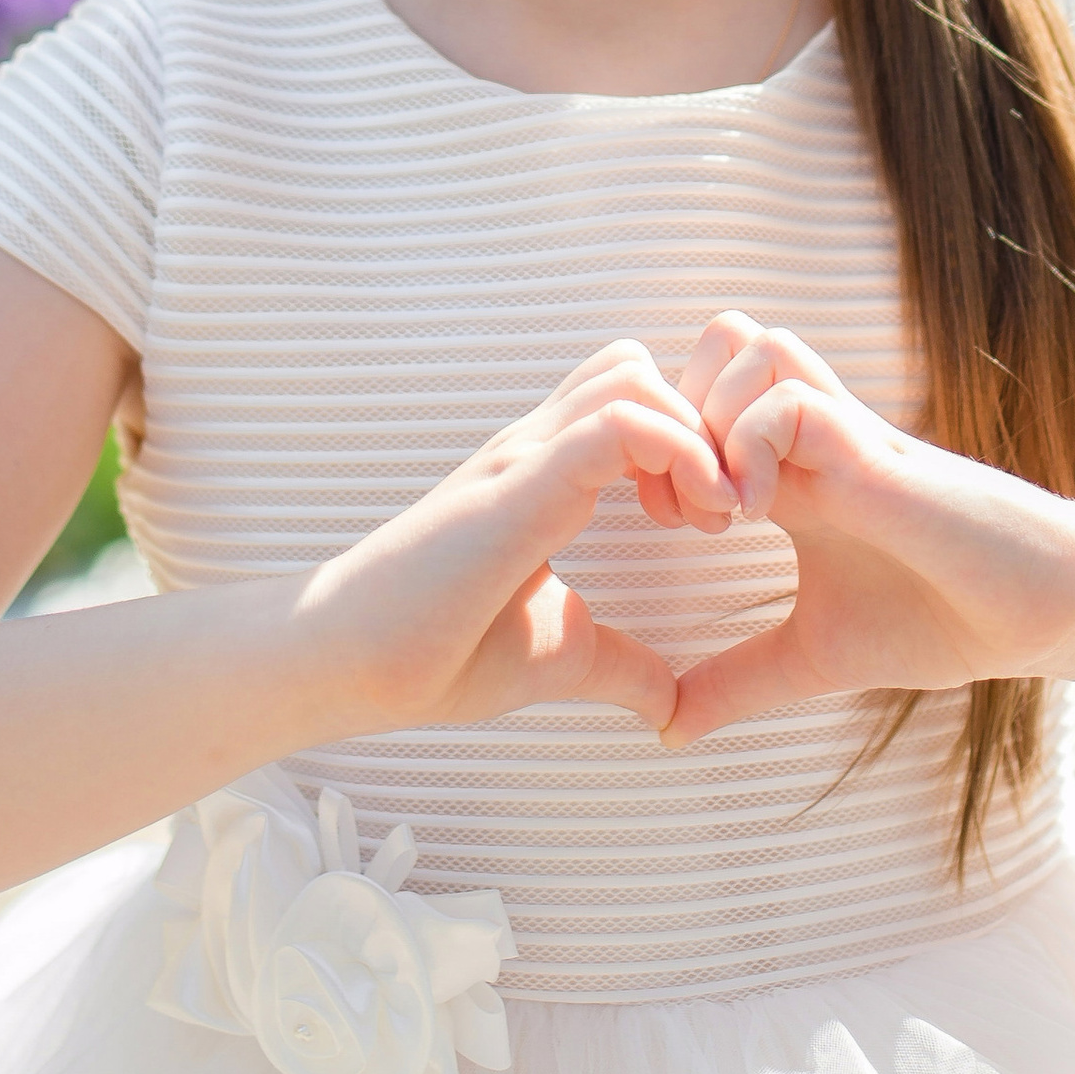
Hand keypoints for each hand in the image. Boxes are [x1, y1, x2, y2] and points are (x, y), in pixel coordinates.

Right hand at [305, 341, 737, 737]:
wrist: (352, 668)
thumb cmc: (433, 652)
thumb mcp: (559, 654)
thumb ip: (619, 666)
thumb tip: (672, 705)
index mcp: (544, 478)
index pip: (629, 400)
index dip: (690, 441)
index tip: (713, 521)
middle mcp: (535, 451)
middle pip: (638, 368)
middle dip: (701, 426)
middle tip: (722, 511)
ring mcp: (525, 460)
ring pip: (633, 378)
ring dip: (695, 436)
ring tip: (712, 515)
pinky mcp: (520, 485)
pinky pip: (615, 424)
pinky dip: (675, 451)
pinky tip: (692, 519)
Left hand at [660, 314, 1074, 748]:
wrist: (1043, 614)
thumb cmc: (941, 620)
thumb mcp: (813, 655)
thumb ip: (738, 683)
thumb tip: (666, 730)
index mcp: (790, 472)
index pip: (700, 397)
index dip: (662, 443)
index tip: (667, 522)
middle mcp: (811, 438)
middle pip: (718, 343)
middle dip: (676, 413)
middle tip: (683, 506)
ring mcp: (845, 436)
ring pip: (750, 346)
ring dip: (712, 422)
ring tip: (723, 510)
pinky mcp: (878, 452)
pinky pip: (790, 401)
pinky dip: (752, 448)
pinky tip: (760, 516)